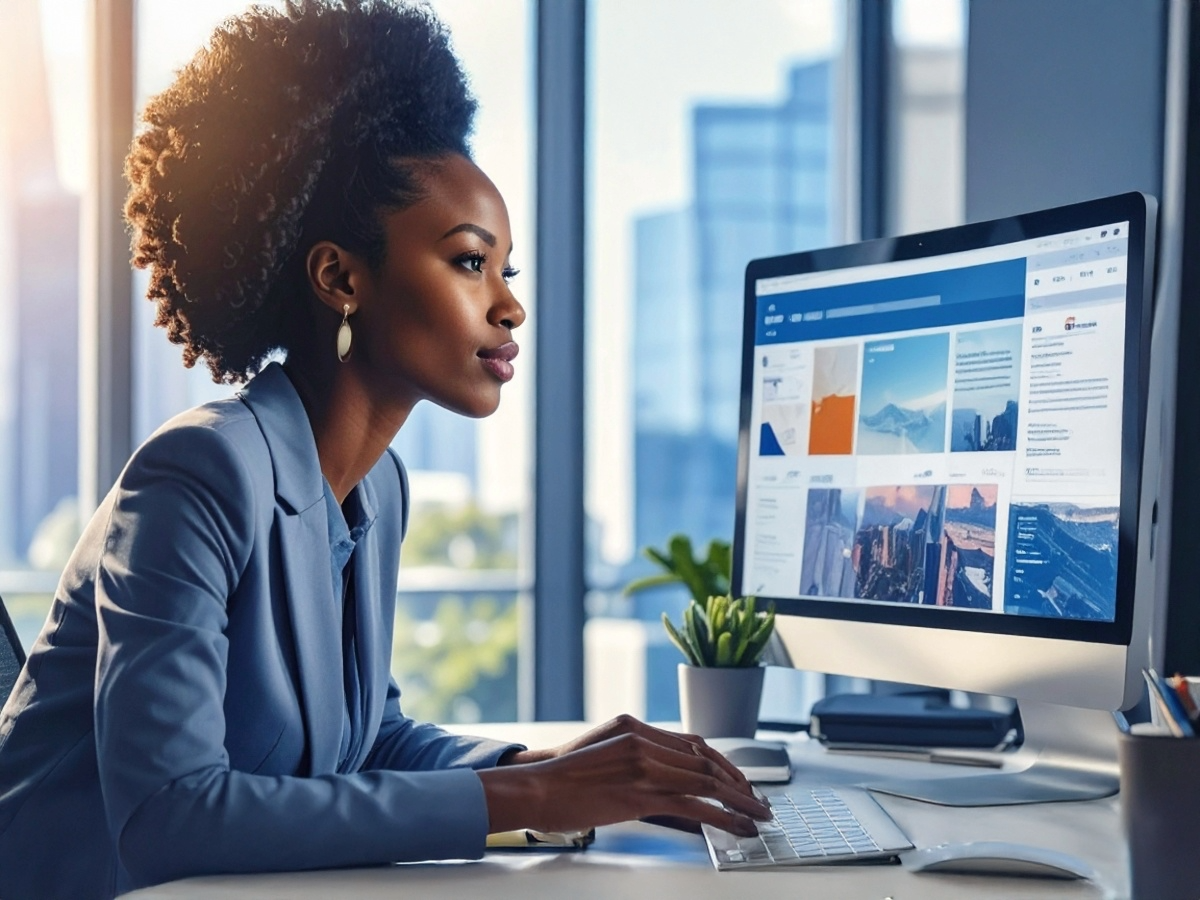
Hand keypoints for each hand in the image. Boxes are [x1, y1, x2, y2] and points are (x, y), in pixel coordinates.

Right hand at [480, 714, 770, 837]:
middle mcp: (643, 740)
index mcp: (634, 726)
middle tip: (757, 800)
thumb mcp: (603, 750)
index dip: (721, 762)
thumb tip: (668, 774)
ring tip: (757, 815)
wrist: (536, 787)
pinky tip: (735, 826)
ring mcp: (643, 766)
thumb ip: (636, 754)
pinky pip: (692, 805)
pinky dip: (720, 816)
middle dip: (738, 781)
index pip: (692, 741)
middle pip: (705, 759)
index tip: (738, 779)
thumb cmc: (564, 775)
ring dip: (738, 799)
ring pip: (705, 780)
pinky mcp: (640, 795)